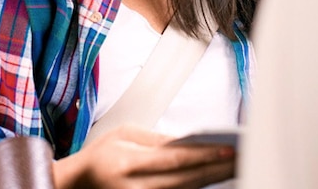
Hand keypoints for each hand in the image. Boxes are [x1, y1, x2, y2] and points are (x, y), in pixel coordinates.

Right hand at [52, 125, 235, 188]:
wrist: (76, 184)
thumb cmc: (99, 156)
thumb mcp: (123, 135)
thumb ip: (156, 140)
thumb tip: (190, 141)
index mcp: (128, 163)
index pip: (175, 159)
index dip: (204, 155)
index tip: (228, 149)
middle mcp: (135, 188)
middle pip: (186, 180)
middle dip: (216, 169)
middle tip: (240, 158)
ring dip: (211, 180)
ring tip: (232, 168)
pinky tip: (212, 180)